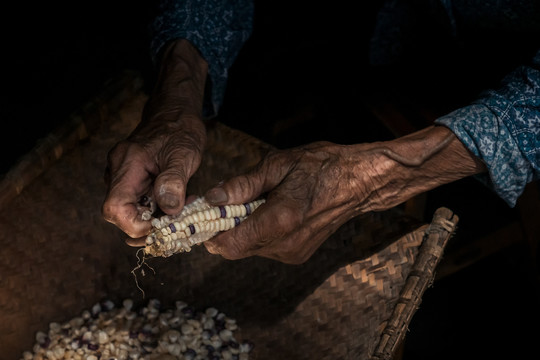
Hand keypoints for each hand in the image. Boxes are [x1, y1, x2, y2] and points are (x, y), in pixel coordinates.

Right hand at [102, 39, 207, 239]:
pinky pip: (136, 200)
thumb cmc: (180, 130)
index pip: (114, 208)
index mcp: (126, 165)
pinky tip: (172, 203)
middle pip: (119, 212)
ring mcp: (122, 174)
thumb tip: (169, 210)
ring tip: (179, 210)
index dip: (134, 225)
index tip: (160, 228)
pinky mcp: (130, 177)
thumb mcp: (183, 154)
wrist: (174, 112)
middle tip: (176, 222)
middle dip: (146, 224)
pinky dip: (153, 208)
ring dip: (152, 217)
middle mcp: (117, 171)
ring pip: (129, 208)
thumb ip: (174, 181)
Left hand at [202, 126, 485, 263]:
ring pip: (250, 249)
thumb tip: (212, 198)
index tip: (200, 216)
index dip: (209, 233)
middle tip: (222, 203)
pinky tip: (269, 212)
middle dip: (223, 229)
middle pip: (236, 249)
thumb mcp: (277, 166)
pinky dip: (258, 233)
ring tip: (253, 202)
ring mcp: (293, 253)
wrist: (358, 182)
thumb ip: (242, 186)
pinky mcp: (298, 254)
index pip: (229, 244)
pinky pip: (265, 248)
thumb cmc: (320, 166)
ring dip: (242, 230)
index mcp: (279, 220)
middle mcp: (285, 244)